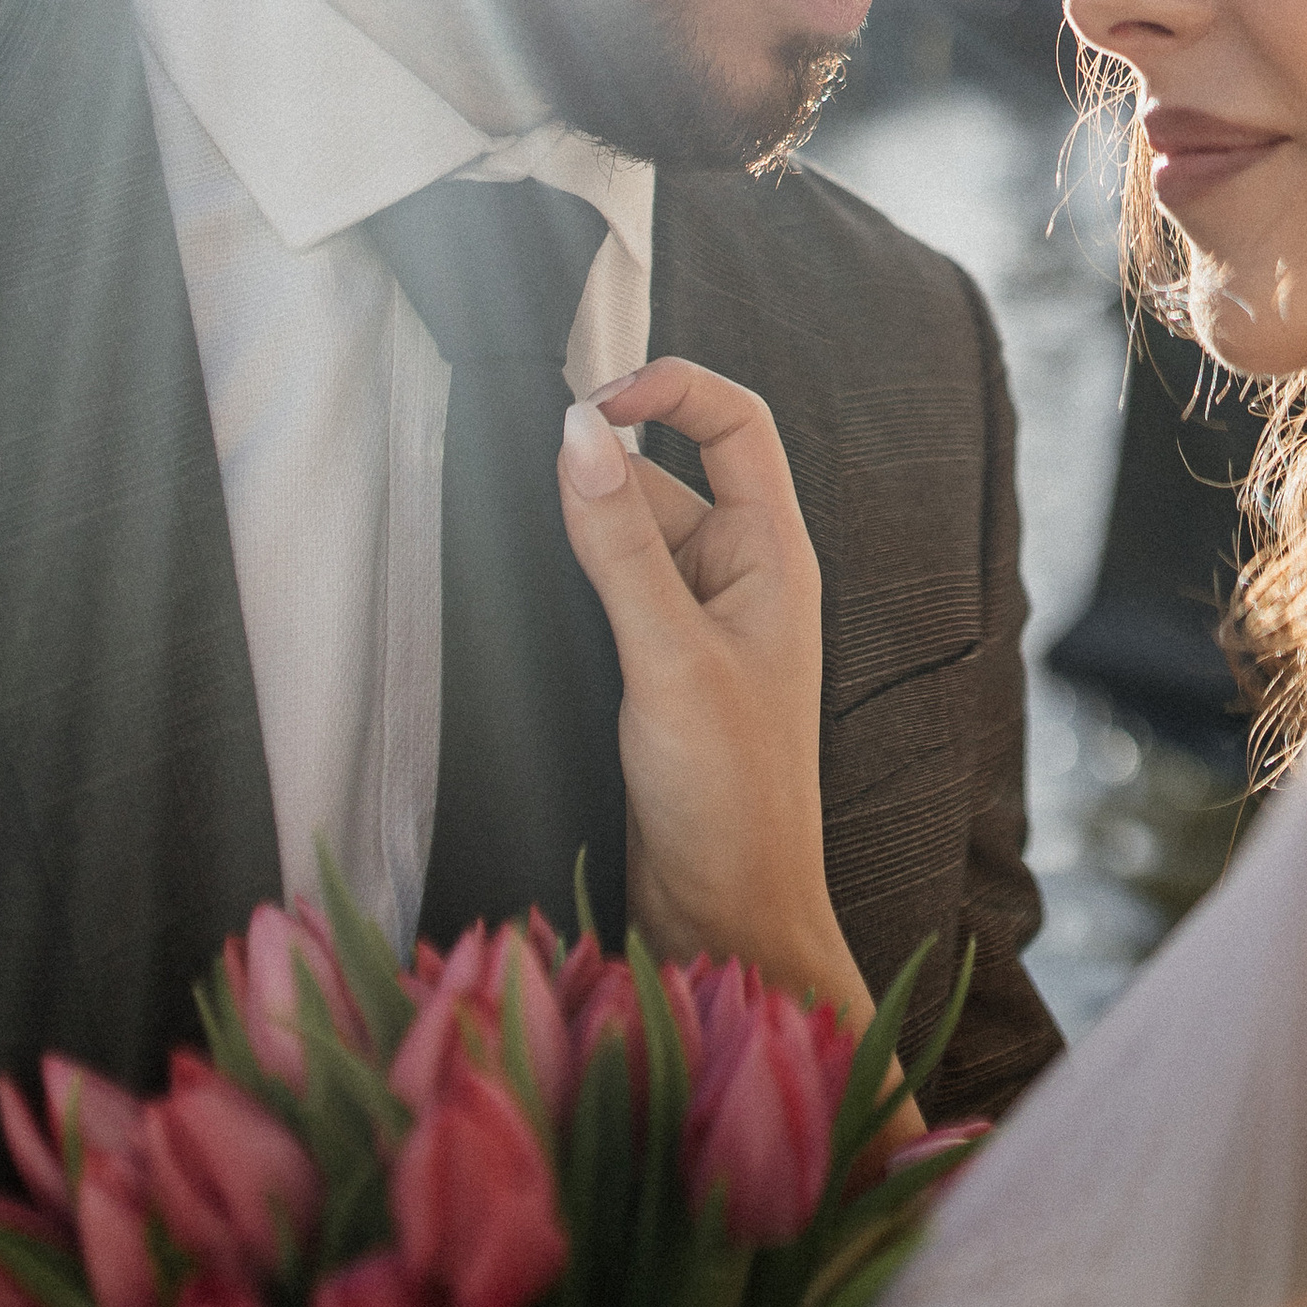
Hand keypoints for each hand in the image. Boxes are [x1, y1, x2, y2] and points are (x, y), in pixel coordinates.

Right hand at [554, 359, 861, 1016]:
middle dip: (603, 465)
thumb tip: (575, 432)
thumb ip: (620, 545)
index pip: (736, 423)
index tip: (591, 399)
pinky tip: (538, 597)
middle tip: (531, 486)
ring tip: (532, 552)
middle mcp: (742, 576)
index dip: (671, 387)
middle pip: (669, 473)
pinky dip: (576, 577)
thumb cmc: (728, 798)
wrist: (725, 918)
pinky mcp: (659, 667)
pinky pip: (615, 589)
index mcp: (774, 555)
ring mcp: (699, 622)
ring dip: (583, 525)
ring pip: (631, 533)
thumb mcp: (668, 658)